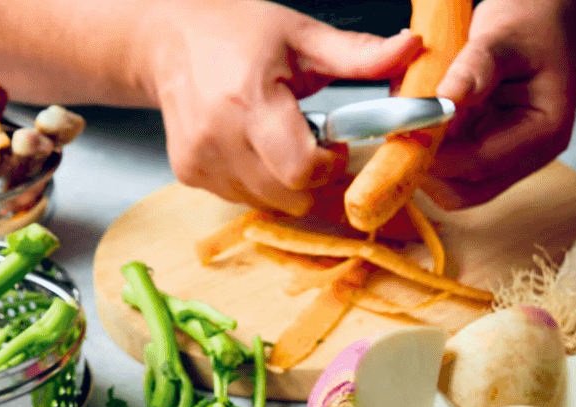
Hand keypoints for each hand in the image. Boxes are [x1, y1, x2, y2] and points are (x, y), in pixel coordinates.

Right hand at [143, 0, 422, 215]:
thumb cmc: (234, 32)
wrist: (164, 39)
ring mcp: (200, 162)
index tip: (333, 144)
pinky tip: (248, 145)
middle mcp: (219, 138)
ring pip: (269, 204)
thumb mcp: (300, 36)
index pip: (302, 170)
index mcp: (250, 100)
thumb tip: (411, 50)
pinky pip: (242, 198)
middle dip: (311, 178)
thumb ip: (358, 55)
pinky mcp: (188, 175)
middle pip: (291, 197)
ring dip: (284, 181)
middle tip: (306, 139)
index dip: (328, 165)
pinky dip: (257, 181)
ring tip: (273, 136)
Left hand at [420, 0, 575, 208]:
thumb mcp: (503, 37)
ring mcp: (508, 163)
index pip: (480, 164)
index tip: (406, 126)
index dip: (436, 152)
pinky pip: (452, 171)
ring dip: (427, 162)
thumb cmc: (531, 26)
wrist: (545, 22)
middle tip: (404, 128)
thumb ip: (476, 67)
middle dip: (428, 166)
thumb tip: (445, 98)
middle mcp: (529, 158)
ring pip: (454, 189)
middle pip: (465, 192)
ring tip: (415, 120)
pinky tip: (425, 120)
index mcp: (545, 133)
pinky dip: (431, 151)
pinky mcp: (489, 158)